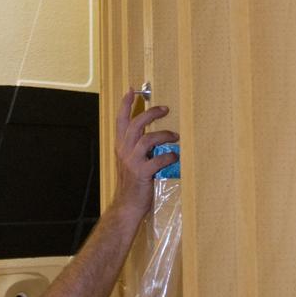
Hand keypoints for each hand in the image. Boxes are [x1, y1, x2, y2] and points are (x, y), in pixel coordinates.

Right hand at [112, 90, 178, 220]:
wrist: (127, 206)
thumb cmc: (133, 184)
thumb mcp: (130, 161)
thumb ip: (138, 148)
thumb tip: (155, 136)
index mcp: (121, 146)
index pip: (120, 120)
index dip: (125, 104)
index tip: (131, 90)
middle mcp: (124, 151)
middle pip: (135, 124)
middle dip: (151, 113)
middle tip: (165, 109)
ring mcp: (132, 162)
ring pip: (147, 139)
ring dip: (164, 135)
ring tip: (175, 136)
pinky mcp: (142, 173)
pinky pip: (157, 160)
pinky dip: (168, 156)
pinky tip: (174, 156)